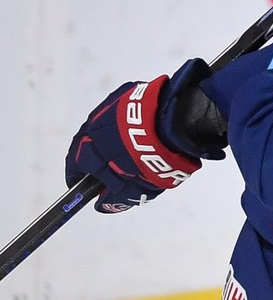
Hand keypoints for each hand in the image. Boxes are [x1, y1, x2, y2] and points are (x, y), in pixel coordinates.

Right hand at [65, 59, 223, 212]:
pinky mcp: (130, 94)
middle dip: (105, 162)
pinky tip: (153, 135)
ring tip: (143, 154)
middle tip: (122, 173)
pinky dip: (137, 126)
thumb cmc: (146, 160)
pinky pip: (129, 115)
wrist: (171, 123)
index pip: (75, 168)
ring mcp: (110, 107)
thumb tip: (102, 205)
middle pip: (93, 147)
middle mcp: (92, 124)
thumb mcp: (131, 190)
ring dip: (122, 142)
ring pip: (112, 130)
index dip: (81, 182)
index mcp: (85, 148)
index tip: (90, 191)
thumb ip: (114, 201)